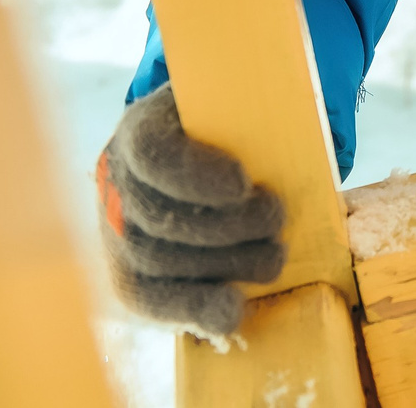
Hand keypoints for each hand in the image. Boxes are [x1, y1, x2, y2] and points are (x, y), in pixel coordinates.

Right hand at [95, 86, 285, 338]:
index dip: (193, 173)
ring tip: (274, 255)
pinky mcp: (128, 274)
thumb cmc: (231, 128)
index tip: (242, 183)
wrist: (201, 155)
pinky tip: (232, 310)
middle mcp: (117, 180)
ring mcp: (116, 230)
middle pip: (158, 216)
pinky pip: (151, 299)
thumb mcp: (237, 104)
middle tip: (277, 218)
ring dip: (224, 263)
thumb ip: (257, 112)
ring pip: (156, 260)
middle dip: (226, 226)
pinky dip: (194, 307)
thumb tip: (300, 128)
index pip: (152, 152)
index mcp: (142, 127)